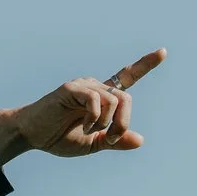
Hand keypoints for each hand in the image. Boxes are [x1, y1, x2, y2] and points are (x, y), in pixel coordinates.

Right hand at [0, 48, 165, 159]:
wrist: (33, 136)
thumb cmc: (60, 137)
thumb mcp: (94, 143)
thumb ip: (115, 140)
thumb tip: (140, 140)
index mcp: (102, 97)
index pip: (126, 77)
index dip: (145, 65)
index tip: (163, 52)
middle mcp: (95, 86)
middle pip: (126, 98)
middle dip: (123, 123)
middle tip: (111, 139)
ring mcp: (84, 85)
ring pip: (114, 100)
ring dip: (108, 123)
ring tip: (91, 132)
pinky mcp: (72, 88)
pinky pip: (96, 100)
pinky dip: (95, 118)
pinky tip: (84, 126)